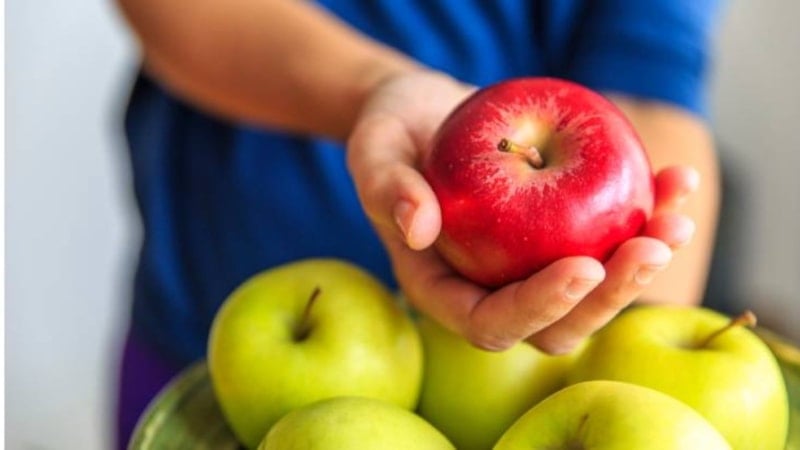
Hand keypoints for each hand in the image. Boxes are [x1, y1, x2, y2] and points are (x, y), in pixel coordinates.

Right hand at [347, 71, 697, 354]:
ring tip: (676, 218)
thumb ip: (386, 186)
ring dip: (640, 267)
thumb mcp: (374, 147)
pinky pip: (607, 243)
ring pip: (592, 296)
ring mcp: (527, 270)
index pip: (491, 323)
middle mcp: (489, 291)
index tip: (583, 266)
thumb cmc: (391, 131)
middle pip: (556, 327)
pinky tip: (678, 179)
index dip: (540, 307)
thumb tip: (417, 227)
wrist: (423, 113)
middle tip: (652, 247)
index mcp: (441, 289)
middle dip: (609, 298)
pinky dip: (647, 215)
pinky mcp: (556, 239)